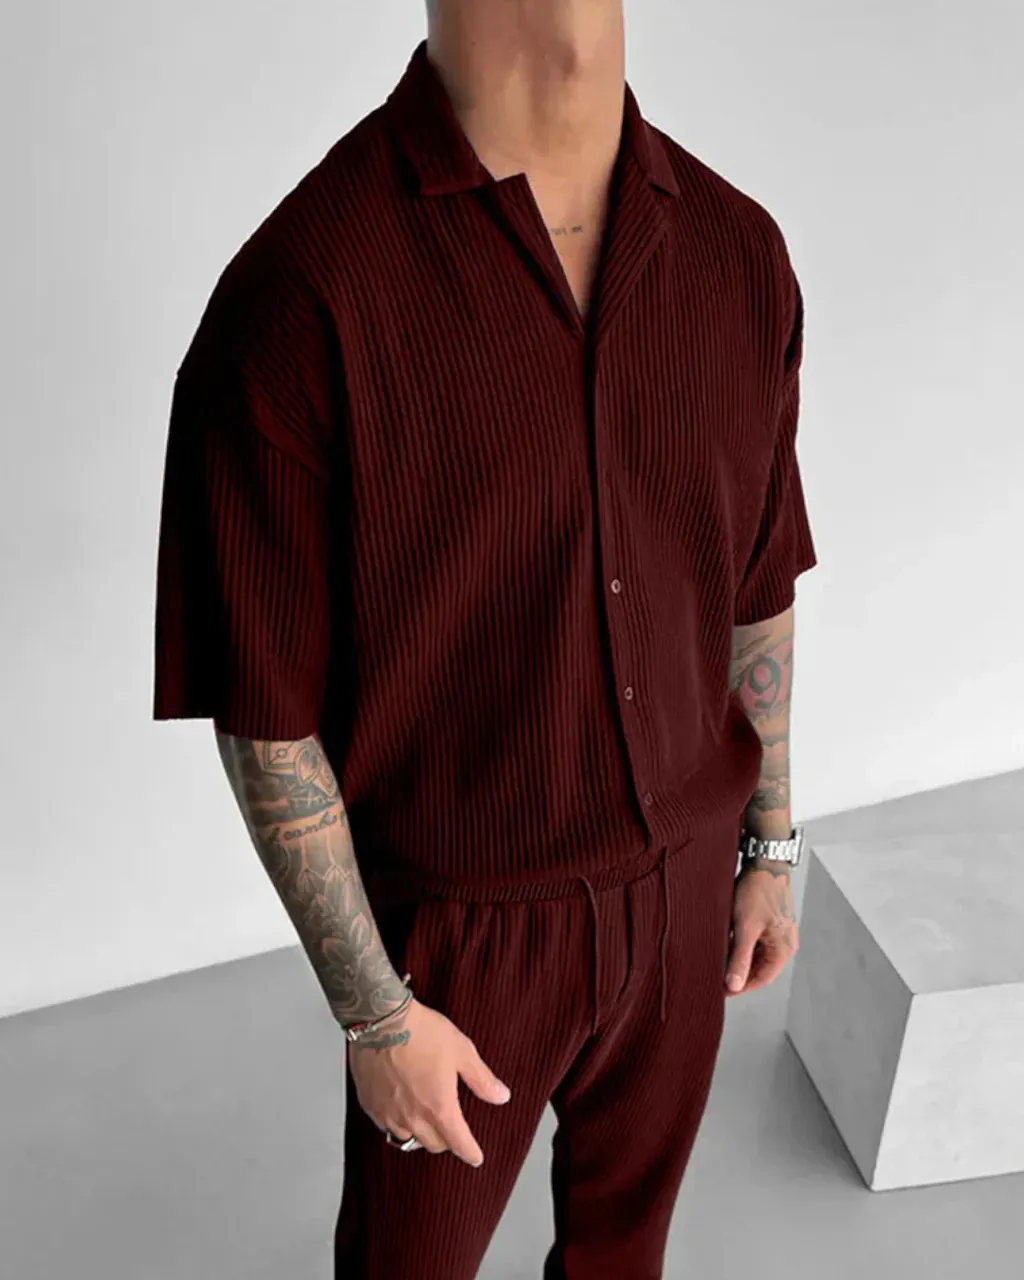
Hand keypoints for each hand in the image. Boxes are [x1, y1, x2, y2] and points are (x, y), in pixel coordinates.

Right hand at [347, 997, 511, 1166]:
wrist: (380, 1019)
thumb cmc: (421, 1031)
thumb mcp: (461, 1051)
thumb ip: (481, 1079)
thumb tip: (501, 1096)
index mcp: (439, 1107)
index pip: (459, 1143)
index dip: (470, 1152)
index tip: (475, 1156)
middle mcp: (413, 1118)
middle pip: (434, 1144)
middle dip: (446, 1139)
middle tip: (450, 1125)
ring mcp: (388, 1114)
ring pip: (408, 1137)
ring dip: (419, 1131)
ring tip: (423, 1115)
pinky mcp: (369, 1105)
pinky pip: (386, 1125)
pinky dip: (396, 1122)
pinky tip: (400, 1107)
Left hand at [724, 865, 798, 996]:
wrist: (764, 860)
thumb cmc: (758, 891)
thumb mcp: (746, 927)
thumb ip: (740, 958)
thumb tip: (734, 985)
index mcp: (783, 949)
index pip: (761, 979)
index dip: (741, 987)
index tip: (721, 990)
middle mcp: (784, 943)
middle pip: (759, 967)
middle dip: (739, 973)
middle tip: (716, 976)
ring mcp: (778, 932)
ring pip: (756, 954)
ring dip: (739, 958)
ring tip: (718, 959)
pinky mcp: (770, 921)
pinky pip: (756, 941)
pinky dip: (742, 944)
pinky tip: (726, 941)